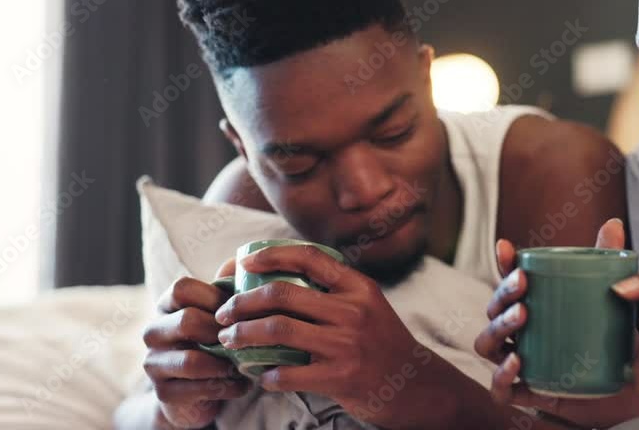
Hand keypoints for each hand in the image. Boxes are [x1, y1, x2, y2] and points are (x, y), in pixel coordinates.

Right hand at [142, 266, 251, 428]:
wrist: (197, 391)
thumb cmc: (215, 341)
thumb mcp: (222, 313)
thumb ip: (230, 287)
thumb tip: (243, 260)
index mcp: (167, 305)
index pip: (182, 288)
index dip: (214, 296)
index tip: (238, 310)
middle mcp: (154, 331)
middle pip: (187, 320)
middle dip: (222, 331)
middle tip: (245, 340)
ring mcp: (154, 363)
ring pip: (191, 360)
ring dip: (226, 364)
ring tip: (247, 366)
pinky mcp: (163, 392)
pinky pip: (197, 389)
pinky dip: (227, 387)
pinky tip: (242, 385)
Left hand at [213, 245, 435, 427]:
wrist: (414, 384)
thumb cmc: (382, 341)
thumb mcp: (367, 304)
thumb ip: (333, 290)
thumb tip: (278, 276)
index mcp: (358, 286)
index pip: (309, 257)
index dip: (271, 255)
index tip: (244, 263)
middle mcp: (353, 310)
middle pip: (283, 294)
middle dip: (242, 302)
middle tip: (224, 313)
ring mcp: (347, 344)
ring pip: (279, 331)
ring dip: (244, 335)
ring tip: (230, 340)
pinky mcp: (341, 377)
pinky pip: (289, 374)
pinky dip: (267, 375)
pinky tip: (261, 375)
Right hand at [474, 218, 638, 428]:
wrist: (623, 386)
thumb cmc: (609, 336)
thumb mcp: (611, 298)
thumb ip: (609, 262)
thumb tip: (613, 223)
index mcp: (531, 305)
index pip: (509, 282)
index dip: (502, 264)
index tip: (505, 246)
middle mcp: (517, 333)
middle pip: (493, 310)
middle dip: (502, 293)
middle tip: (524, 283)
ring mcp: (518, 362)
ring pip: (487, 344)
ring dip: (498, 328)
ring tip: (522, 316)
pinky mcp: (526, 393)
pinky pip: (500, 389)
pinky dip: (502, 375)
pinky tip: (517, 361)